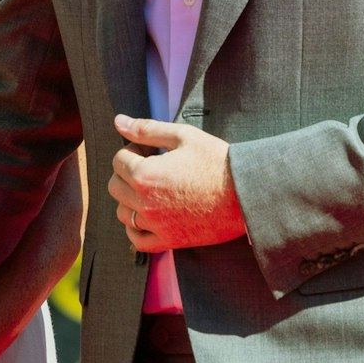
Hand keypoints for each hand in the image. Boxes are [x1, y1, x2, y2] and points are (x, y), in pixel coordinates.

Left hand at [109, 115, 245, 250]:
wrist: (247, 193)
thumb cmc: (217, 161)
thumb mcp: (183, 136)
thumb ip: (146, 129)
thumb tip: (118, 121)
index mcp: (145, 174)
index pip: (118, 160)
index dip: (134, 151)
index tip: (151, 151)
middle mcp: (145, 202)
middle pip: (116, 186)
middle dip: (128, 173)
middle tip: (153, 167)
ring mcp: (156, 225)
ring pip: (123, 213)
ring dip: (131, 200)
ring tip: (153, 190)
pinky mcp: (170, 241)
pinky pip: (138, 240)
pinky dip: (136, 229)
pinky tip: (149, 215)